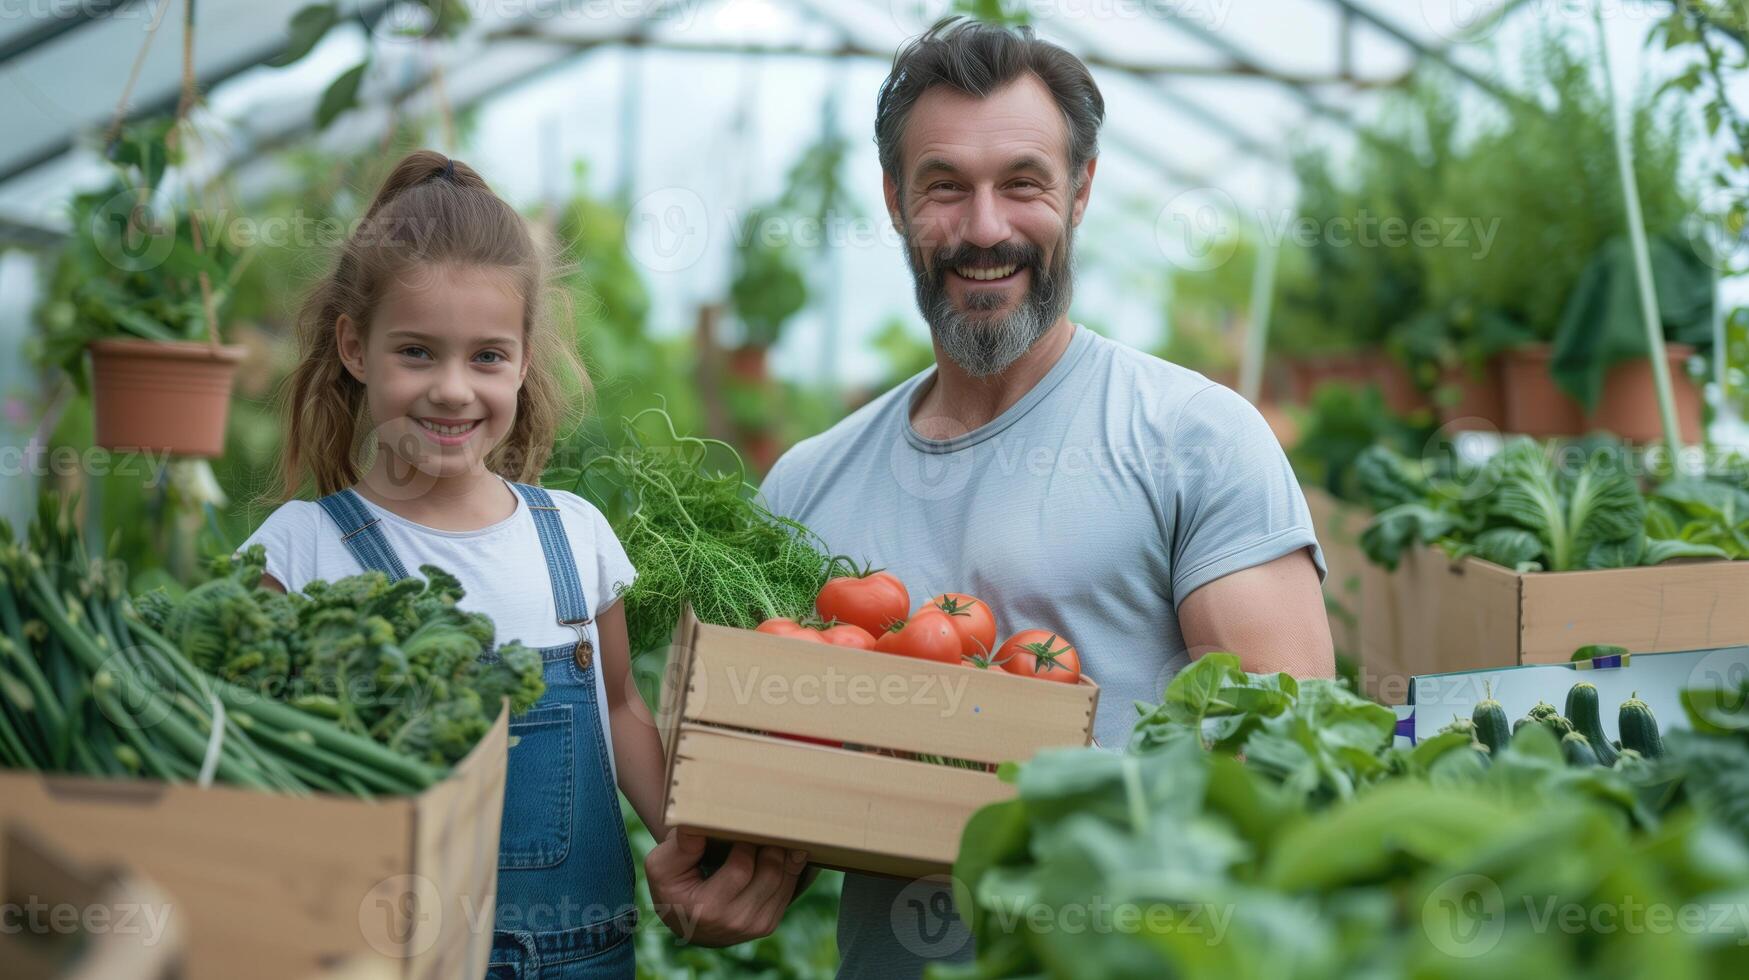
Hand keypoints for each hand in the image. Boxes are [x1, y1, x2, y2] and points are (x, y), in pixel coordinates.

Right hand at [644, 830, 807, 945]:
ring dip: (784, 855)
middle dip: (771, 846)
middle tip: (767, 825)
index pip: (741, 868)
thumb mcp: (662, 866)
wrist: (684, 921)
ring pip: (784, 881)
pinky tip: (783, 852)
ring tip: (777, 834)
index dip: (746, 843)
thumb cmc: (673, 886)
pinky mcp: (766, 926)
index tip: (744, 824)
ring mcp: (754, 927)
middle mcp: (734, 922)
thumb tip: (696, 826)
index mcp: (708, 908)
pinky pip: (788, 890)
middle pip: (769, 874)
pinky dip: (788, 868)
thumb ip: (680, 846)